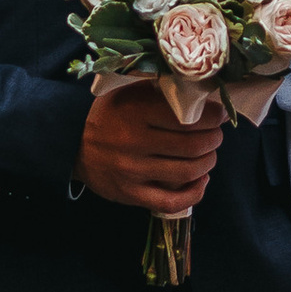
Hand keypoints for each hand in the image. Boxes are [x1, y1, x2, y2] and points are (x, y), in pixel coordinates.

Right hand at [76, 80, 224, 216]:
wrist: (71, 144)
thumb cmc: (108, 115)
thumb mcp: (128, 93)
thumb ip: (159, 90)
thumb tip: (202, 91)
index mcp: (135, 112)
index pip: (189, 117)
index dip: (213, 116)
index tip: (219, 114)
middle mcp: (134, 142)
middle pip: (194, 145)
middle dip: (214, 139)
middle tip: (215, 134)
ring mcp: (132, 172)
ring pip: (188, 172)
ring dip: (208, 162)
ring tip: (209, 154)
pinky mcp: (131, 194)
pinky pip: (172, 201)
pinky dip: (194, 193)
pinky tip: (201, 180)